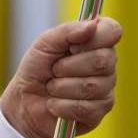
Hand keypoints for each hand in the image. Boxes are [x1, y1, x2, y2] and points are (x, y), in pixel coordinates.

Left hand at [0, 17, 122, 137]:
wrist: (25, 101)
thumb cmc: (37, 67)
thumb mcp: (45, 43)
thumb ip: (67, 31)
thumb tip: (93, 24)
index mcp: (96, 41)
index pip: (112, 31)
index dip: (93, 38)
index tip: (72, 46)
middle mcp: (107, 63)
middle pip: (103, 61)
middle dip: (68, 66)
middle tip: (54, 69)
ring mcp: (106, 89)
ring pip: (92, 87)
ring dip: (61, 87)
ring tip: (52, 87)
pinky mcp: (99, 112)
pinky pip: (85, 108)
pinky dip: (62, 105)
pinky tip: (54, 104)